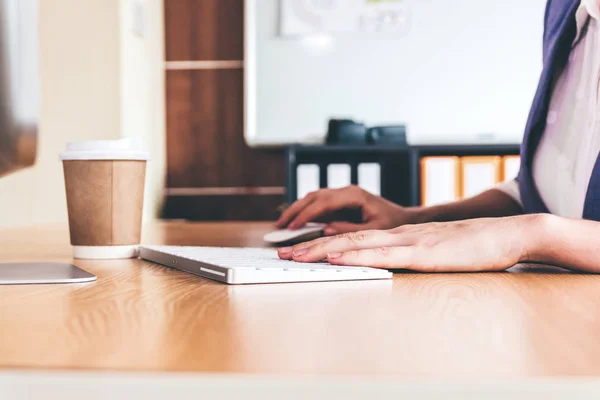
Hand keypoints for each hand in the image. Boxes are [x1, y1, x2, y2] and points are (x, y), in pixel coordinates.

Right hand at [276, 185, 419, 234]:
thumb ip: (350, 231)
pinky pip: (318, 205)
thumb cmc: (394, 224)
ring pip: (313, 198)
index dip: (305, 214)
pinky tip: (295, 223)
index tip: (292, 227)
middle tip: (279, 226)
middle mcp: (346, 191)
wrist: (406, 219)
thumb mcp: (375, 231)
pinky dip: (305, 212)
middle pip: (313, 197)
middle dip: (294, 211)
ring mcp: (343, 195)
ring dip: (297, 210)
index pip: (323, 202)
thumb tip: (325, 229)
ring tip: (282, 225)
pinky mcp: (341, 203)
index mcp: (354, 195)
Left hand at [278, 215, 538, 271]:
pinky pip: (383, 253)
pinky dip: (356, 254)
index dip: (321, 244)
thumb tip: (386, 264)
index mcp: (397, 237)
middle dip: (310, 246)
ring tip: (296, 255)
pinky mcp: (422, 253)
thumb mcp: (433, 252)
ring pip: (357, 244)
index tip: (297, 251)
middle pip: (345, 239)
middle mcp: (396, 236)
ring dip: (323, 250)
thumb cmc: (471, 247)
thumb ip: (408, 255)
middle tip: (281, 252)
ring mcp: (408, 242)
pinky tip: (337, 256)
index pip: (352, 239)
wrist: (505, 235)